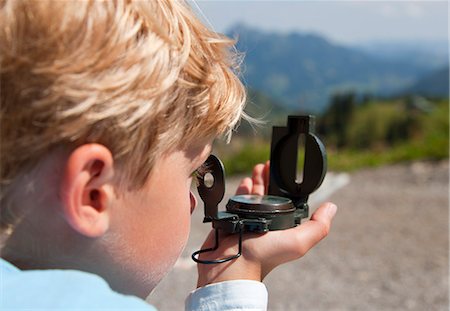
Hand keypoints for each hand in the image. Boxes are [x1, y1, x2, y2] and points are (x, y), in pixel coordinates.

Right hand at [196, 161, 336, 287]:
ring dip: (256, 180)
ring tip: (257, 168)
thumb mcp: (297, 242)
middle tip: (267, 164)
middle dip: (269, 178)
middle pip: (269, 194)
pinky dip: (242, 190)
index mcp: (282, 226)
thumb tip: (332, 207)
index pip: (286, 200)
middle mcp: (266, 222)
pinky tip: (245, 182)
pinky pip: (238, 201)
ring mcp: (249, 220)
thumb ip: (317, 227)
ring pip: (254, 195)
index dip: (285, 185)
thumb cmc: (263, 255)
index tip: (283, 170)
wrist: (232, 263)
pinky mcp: (233, 219)